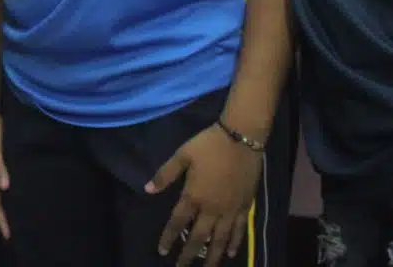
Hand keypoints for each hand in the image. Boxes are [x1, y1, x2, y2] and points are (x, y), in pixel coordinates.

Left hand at [147, 125, 262, 266]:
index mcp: (193, 196)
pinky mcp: (245, 206)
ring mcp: (230, 209)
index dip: (168, 238)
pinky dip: (234, 243)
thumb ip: (165, 174)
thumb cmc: (209, 144)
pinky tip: (230, 253)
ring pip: (220, 239)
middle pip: (198, 237)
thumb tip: (147, 190)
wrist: (241, 138)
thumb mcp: (182, 155)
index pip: (178, 222)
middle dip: (189, 254)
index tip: (162, 252)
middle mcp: (211, 208)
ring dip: (212, 256)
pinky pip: (239, 230)